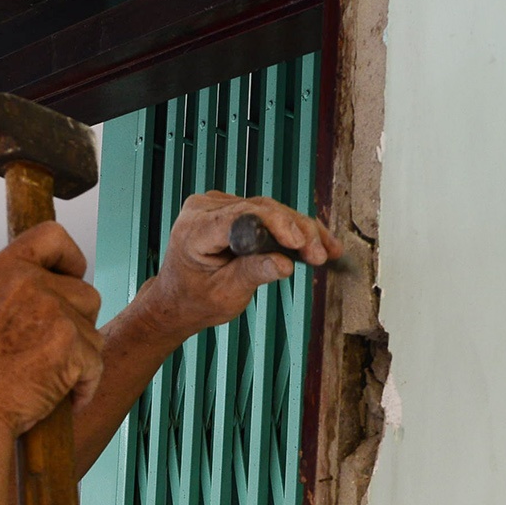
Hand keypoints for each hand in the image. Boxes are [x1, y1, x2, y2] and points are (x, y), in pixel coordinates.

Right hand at [0, 224, 104, 435]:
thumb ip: (12, 291)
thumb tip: (49, 287)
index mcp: (0, 271)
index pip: (51, 236)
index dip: (70, 258)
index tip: (71, 277)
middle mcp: (26, 283)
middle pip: (86, 292)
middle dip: (77, 325)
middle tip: (46, 354)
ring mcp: (51, 311)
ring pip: (94, 330)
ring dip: (80, 357)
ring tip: (45, 377)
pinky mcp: (71, 343)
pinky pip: (96, 364)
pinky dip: (83, 387)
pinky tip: (58, 397)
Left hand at [134, 193, 342, 338]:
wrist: (179, 299)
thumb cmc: (195, 299)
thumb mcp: (224, 294)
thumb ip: (252, 274)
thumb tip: (284, 264)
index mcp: (194, 229)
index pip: (239, 216)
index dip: (273, 224)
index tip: (298, 241)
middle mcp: (205, 208)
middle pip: (260, 210)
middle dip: (295, 231)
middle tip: (319, 254)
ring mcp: (219, 205)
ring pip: (270, 210)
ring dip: (301, 230)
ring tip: (327, 251)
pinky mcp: (234, 209)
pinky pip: (268, 214)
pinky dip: (292, 229)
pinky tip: (318, 241)